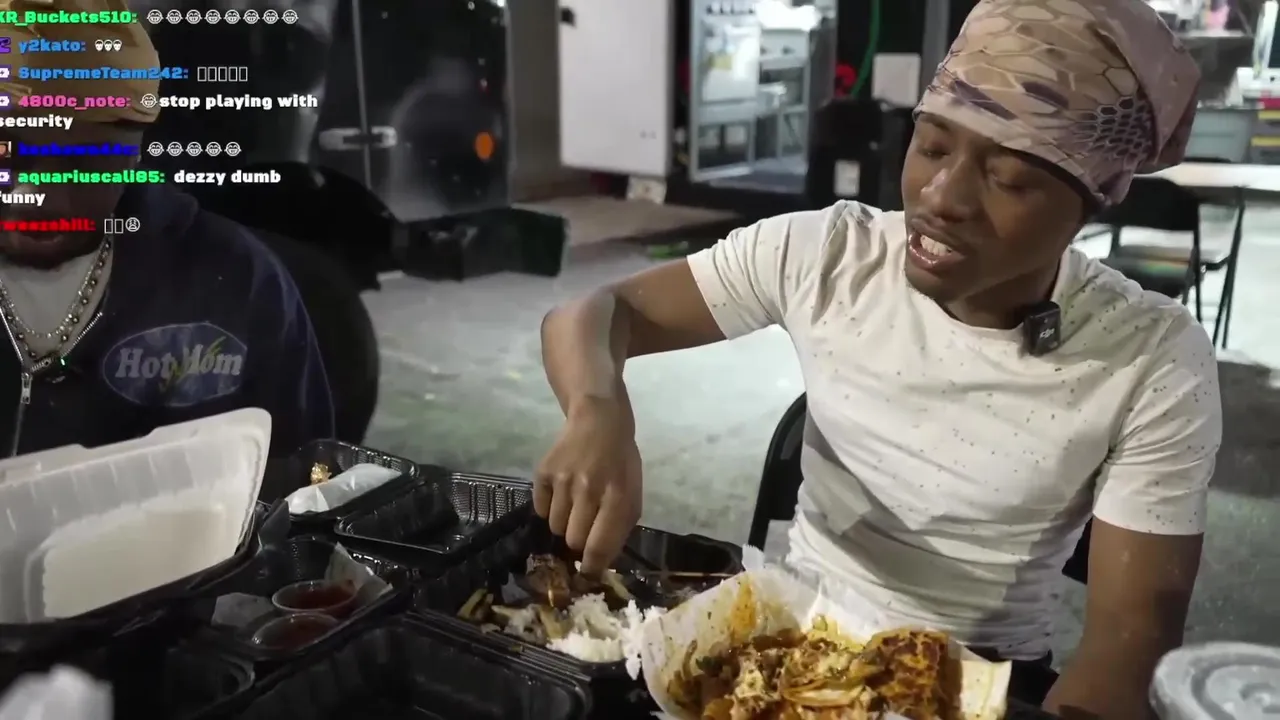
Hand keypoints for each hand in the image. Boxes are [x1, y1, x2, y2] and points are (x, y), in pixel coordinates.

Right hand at [534, 399, 641, 575]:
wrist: (599, 421)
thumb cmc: (621, 463)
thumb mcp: (633, 492)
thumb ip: (620, 527)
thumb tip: (600, 561)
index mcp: (618, 497)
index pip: (599, 545)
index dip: (592, 566)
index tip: (587, 573)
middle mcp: (589, 489)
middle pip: (573, 540)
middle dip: (578, 541)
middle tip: (584, 528)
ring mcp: (563, 480)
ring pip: (555, 526)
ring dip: (565, 523)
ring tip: (574, 505)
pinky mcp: (543, 472)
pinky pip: (540, 508)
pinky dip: (549, 508)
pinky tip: (561, 493)